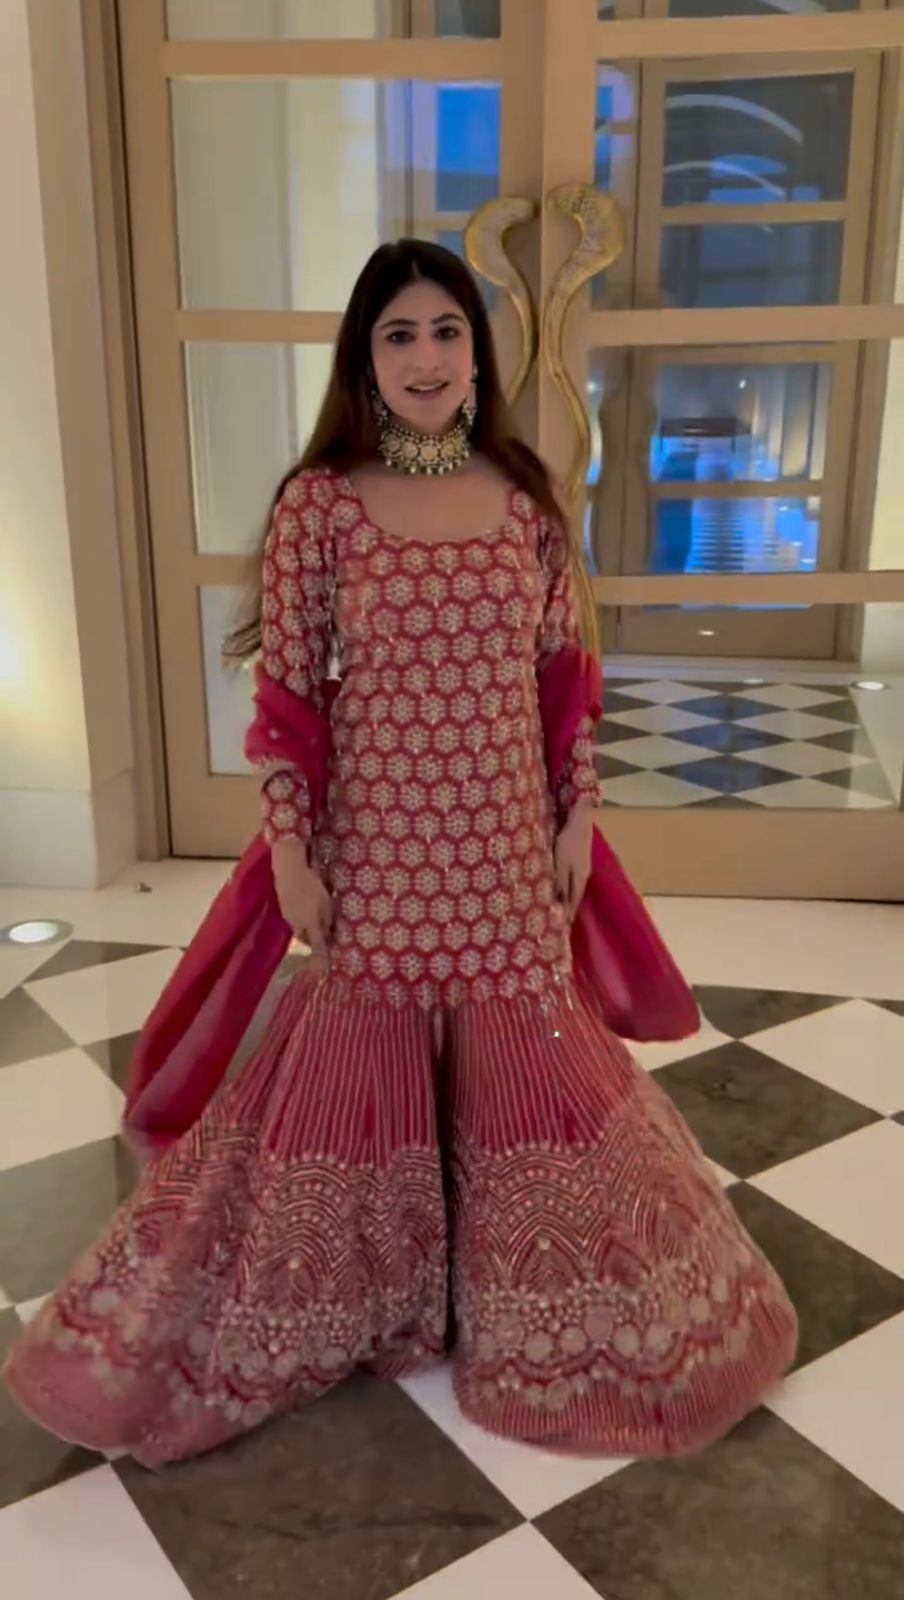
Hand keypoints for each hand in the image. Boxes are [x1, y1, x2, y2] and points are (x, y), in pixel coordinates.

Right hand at [271, 839, 332, 958]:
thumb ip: (328, 919)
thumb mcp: (326, 902)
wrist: (288, 871)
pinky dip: (301, 920)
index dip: (323, 956)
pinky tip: (305, 909)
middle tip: (325, 936)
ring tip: (316, 921)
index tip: (327, 967)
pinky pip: (294, 920)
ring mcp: (288, 917)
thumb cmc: (311, 885)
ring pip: (299, 930)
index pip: (318, 945)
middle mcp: (297, 925)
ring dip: (308, 930)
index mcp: (310, 924)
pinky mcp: (283, 909)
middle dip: (315, 941)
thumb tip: (330, 932)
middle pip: (307, 940)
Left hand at [554, 805, 593, 920]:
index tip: (561, 928)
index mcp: (579, 879)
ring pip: (573, 887)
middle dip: (567, 908)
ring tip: (558, 907)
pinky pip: (572, 878)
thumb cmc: (568, 843)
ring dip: (566, 897)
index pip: (573, 903)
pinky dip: (566, 886)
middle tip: (558, 920)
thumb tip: (559, 905)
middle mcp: (583, 876)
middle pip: (574, 896)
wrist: (580, 822)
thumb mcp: (561, 865)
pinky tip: (560, 886)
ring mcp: (582, 866)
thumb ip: (561, 884)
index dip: (568, 915)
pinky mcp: (579, 858)